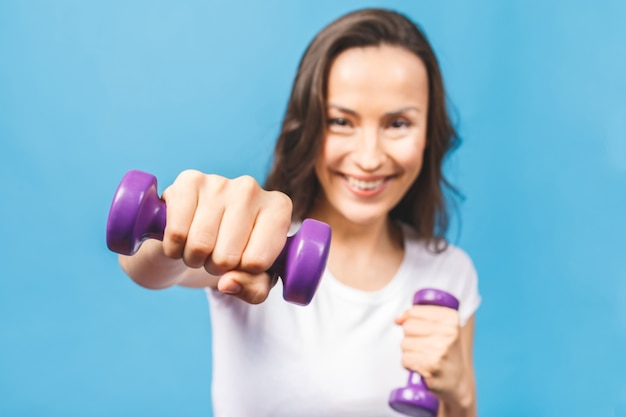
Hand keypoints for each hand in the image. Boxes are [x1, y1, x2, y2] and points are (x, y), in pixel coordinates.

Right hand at [161, 169, 292, 303]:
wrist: (197, 230)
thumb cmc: (236, 252)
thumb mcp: (256, 278)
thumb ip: (254, 289)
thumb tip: (228, 283)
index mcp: (278, 209)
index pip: (257, 262)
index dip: (243, 273)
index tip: (243, 261)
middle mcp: (251, 189)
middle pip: (228, 256)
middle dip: (217, 267)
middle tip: (217, 255)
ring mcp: (219, 182)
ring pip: (200, 245)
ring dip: (194, 259)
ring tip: (201, 247)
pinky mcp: (188, 181)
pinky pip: (177, 233)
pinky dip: (174, 247)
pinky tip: (182, 238)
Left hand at [394, 305, 467, 402]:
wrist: (456, 381)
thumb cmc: (444, 351)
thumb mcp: (440, 327)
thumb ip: (418, 316)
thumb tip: (397, 319)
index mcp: (451, 318)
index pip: (414, 311)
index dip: (409, 320)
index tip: (420, 330)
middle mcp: (449, 332)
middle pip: (408, 327)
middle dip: (410, 337)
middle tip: (425, 346)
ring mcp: (441, 349)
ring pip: (404, 343)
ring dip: (409, 352)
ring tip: (424, 357)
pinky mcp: (432, 366)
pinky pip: (405, 359)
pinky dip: (409, 364)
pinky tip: (422, 367)